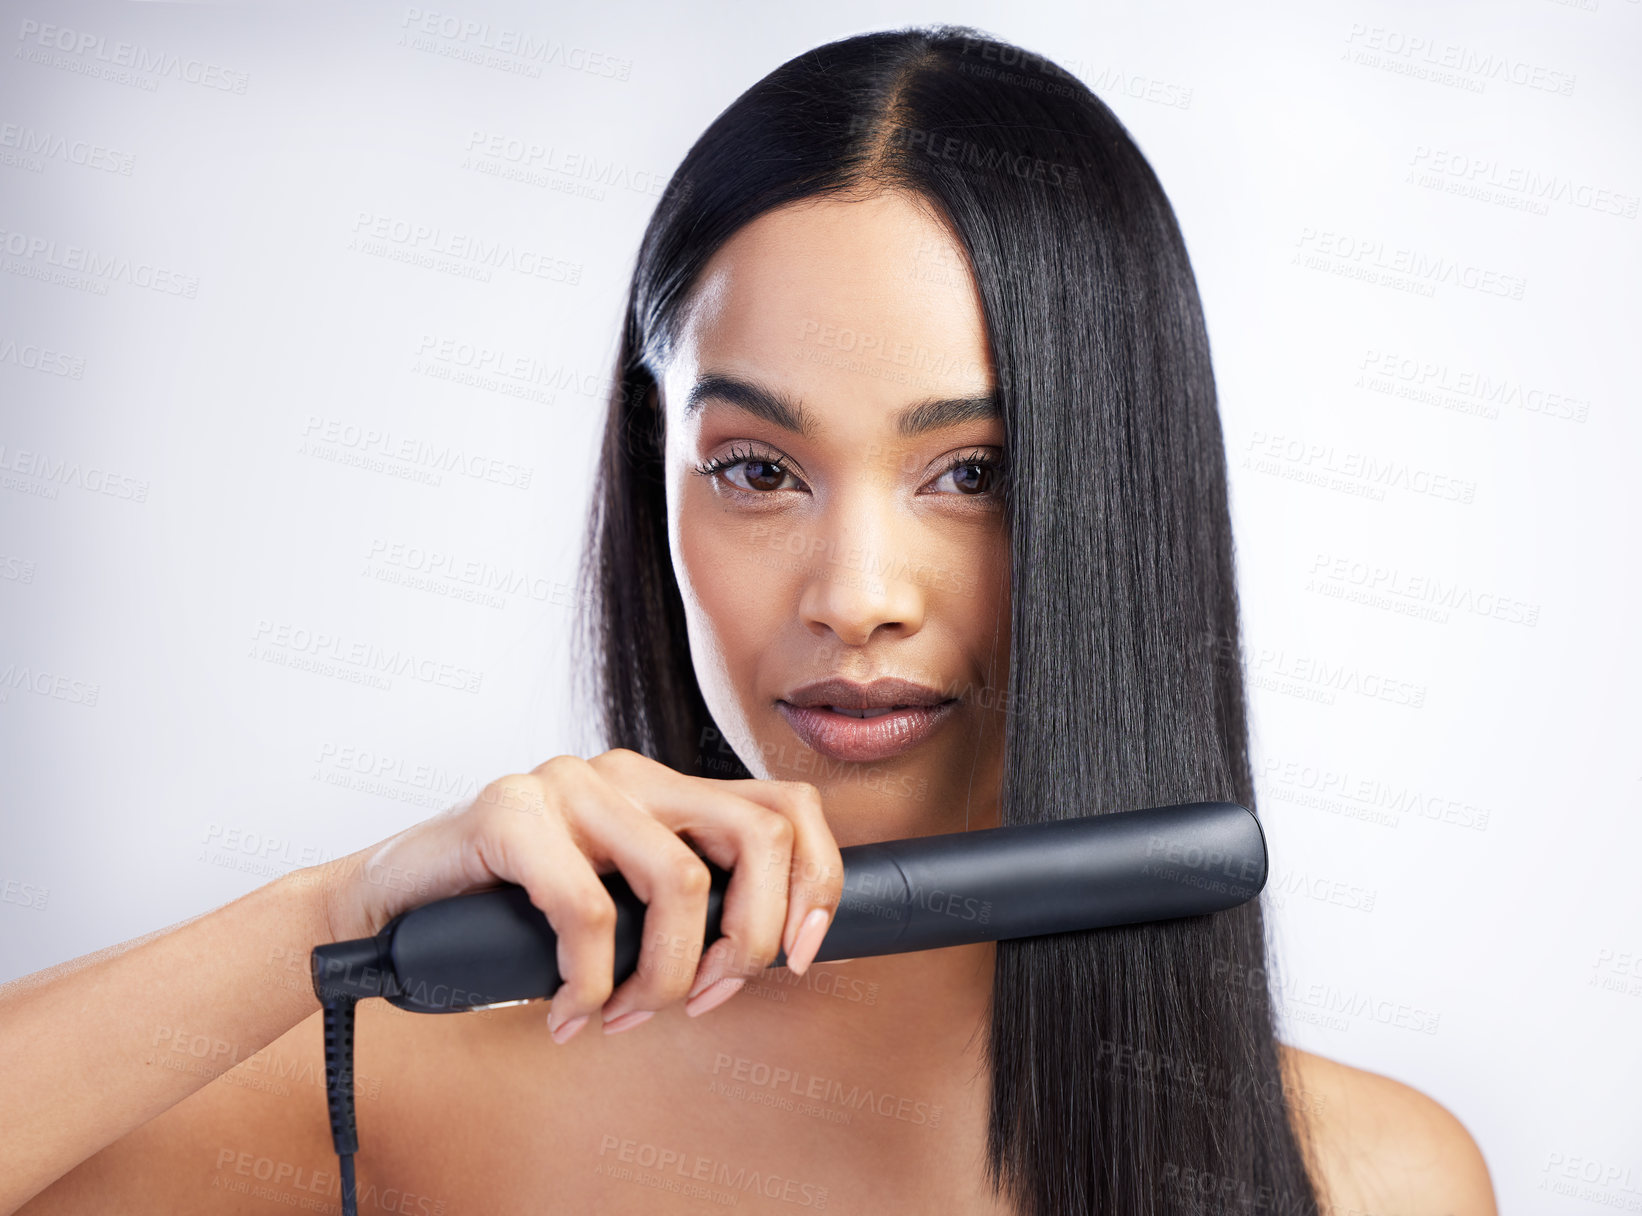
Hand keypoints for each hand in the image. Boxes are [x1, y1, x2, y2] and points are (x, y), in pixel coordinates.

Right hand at [314, 748, 844, 1041]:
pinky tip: (568, 1009)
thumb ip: (681, 909)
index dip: (816, 885)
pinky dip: (591, 982)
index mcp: (667, 788)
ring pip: (678, 880)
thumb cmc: (513, 910)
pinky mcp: (509, 811)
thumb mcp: (618, 903)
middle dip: (749, 940)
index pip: (788, 807)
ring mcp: (568, 783)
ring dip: (664, 978)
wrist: (392, 900)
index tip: (798, 959)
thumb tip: (766, 957)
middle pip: (758, 836)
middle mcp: (629, 772)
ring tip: (624, 1017)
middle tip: (705, 1001)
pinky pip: (586, 910)